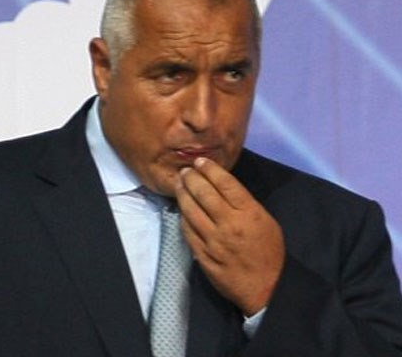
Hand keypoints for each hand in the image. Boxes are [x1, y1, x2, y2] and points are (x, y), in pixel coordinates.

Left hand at [175, 157, 284, 314]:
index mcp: (249, 213)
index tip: (200, 161)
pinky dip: (183, 216)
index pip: (225, 184)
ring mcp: (213, 240)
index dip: (210, 169)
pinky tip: (181, 208)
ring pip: (191, 210)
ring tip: (179, 184)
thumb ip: (244, 204)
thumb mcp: (266, 221)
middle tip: (184, 170)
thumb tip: (221, 187)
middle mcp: (228, 224)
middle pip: (204, 193)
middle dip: (191, 178)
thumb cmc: (269, 253)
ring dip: (183, 194)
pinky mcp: (202, 254)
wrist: (266, 288)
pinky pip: (187, 230)